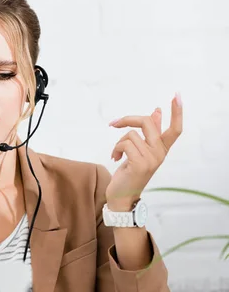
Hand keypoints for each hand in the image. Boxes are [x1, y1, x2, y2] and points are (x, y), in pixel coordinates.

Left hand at [106, 93, 182, 210]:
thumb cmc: (130, 172)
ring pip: (131, 134)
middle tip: (114, 123)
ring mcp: (152, 159)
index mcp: (162, 149)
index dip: (177, 112)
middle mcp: (160, 153)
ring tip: (117, 153)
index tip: (177, 95)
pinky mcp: (140, 164)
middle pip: (148, 122)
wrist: (122, 196)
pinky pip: (125, 143)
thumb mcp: (140, 150)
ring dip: (118, 142)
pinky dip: (116, 149)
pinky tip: (115, 158)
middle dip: (128, 119)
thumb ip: (149, 133)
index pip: (175, 129)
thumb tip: (156, 112)